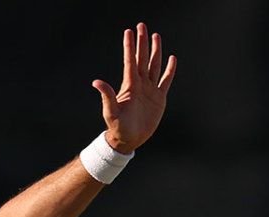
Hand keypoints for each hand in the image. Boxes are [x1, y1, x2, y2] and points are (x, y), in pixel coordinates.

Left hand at [92, 21, 177, 153]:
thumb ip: (107, 96)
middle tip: (142, 26)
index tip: (129, 32)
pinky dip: (169, 69)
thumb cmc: (117, 127)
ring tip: (156, 36)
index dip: (130, 46)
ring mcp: (150, 90)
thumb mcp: (111, 112)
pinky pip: (165, 80)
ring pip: (154, 65)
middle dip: (142, 42)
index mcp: (129, 86)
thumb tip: (96, 82)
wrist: (128, 139)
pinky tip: (171, 58)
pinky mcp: (159, 97)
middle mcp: (140, 84)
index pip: (130, 61)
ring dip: (155, 51)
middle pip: (142, 58)